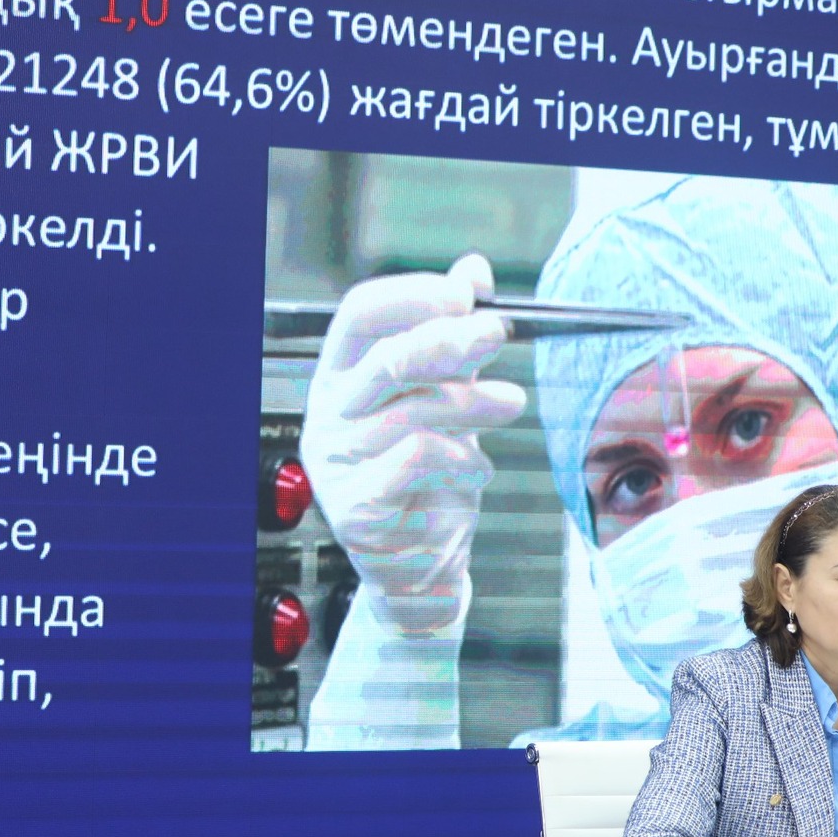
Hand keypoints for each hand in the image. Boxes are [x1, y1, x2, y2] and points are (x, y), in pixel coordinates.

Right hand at [301, 253, 524, 634]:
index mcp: (339, 379)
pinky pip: (417, 461)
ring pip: (414, 412)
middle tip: (497, 336)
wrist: (422, 567)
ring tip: (511, 405)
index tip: (466, 295)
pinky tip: (478, 466)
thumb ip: (452, 336)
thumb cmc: (430, 478)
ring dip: (476, 403)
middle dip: (450, 341)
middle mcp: (327, 416)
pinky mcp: (355, 508)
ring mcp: (335, 465)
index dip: (412, 295)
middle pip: (386, 358)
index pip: (359, 315)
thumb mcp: (446, 395)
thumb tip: (473, 269)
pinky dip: (462, 457)